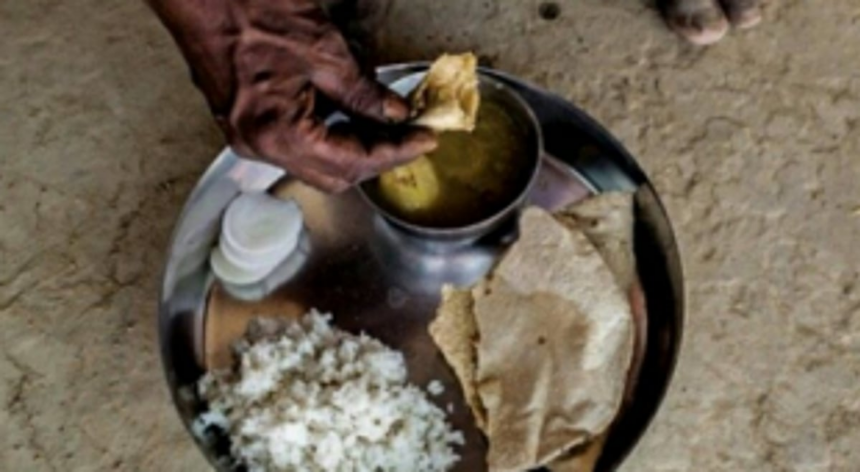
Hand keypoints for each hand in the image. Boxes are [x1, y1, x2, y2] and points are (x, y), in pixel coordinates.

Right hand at [148, 0, 435, 191]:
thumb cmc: (249, 9)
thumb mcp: (324, 50)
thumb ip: (363, 91)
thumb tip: (393, 113)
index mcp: (278, 133)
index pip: (352, 163)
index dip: (394, 154)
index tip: (423, 140)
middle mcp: (258, 146)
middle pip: (334, 176)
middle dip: (376, 160)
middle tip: (409, 139)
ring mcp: (246, 138)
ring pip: (314, 165)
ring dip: (353, 151)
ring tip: (387, 129)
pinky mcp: (243, 124)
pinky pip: (294, 147)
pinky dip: (327, 139)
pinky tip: (350, 119)